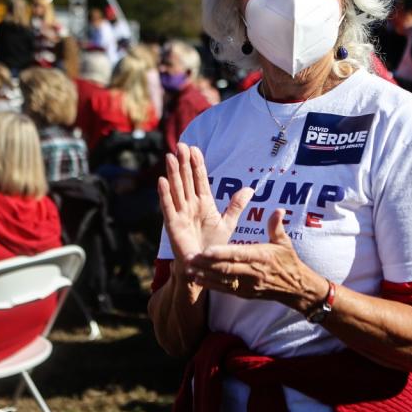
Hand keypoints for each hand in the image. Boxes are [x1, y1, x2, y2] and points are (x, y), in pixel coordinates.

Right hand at [157, 143, 252, 264]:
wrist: (204, 266)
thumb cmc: (214, 246)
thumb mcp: (228, 223)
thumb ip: (236, 206)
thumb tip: (249, 189)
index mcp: (203, 203)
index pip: (200, 179)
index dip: (197, 164)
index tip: (195, 148)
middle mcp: (190, 205)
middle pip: (187, 180)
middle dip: (184, 163)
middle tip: (181, 145)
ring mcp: (180, 214)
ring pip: (177, 189)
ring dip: (173, 173)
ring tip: (170, 156)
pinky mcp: (172, 225)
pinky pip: (168, 207)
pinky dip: (164, 194)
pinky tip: (162, 181)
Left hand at [186, 209, 325, 312]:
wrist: (295, 288)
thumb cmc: (288, 261)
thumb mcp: (284, 242)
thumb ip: (276, 226)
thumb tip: (278, 210)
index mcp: (261, 257)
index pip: (238, 254)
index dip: (220, 253)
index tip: (205, 250)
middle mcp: (252, 272)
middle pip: (225, 268)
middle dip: (206, 265)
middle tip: (188, 258)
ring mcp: (247, 285)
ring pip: (222, 280)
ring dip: (204, 275)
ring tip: (187, 269)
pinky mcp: (244, 293)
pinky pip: (225, 289)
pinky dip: (211, 285)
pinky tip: (198, 279)